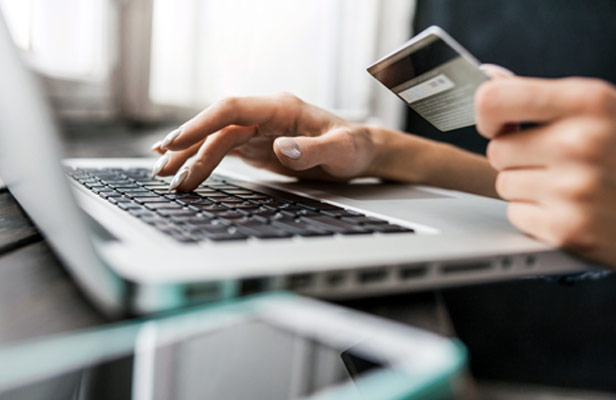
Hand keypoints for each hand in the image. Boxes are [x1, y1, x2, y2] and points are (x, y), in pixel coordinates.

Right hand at [151, 93, 378, 190]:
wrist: (360, 153)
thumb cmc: (354, 148)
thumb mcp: (341, 151)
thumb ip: (312, 150)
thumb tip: (279, 148)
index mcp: (280, 108)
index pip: (231, 110)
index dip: (201, 124)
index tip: (176, 142)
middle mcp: (265, 116)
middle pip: (216, 126)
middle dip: (187, 145)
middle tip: (161, 167)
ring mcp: (259, 130)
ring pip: (215, 139)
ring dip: (189, 156)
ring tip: (163, 174)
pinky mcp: (257, 146)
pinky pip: (223, 150)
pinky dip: (202, 159)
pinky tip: (184, 167)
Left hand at [475, 76, 615, 267]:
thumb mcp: (601, 109)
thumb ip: (542, 96)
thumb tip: (489, 77)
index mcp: (589, 102)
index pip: (494, 100)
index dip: (488, 114)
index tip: (498, 123)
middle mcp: (580, 142)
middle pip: (497, 150)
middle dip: (520, 157)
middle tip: (559, 161)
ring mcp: (574, 188)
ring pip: (505, 185)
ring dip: (528, 188)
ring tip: (571, 185)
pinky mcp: (568, 229)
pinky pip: (516, 215)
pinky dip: (537, 216)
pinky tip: (571, 209)